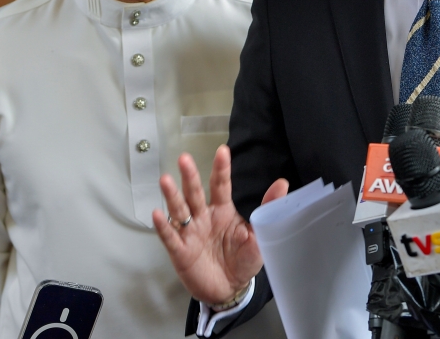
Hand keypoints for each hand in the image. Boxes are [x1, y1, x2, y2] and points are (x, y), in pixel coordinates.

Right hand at [153, 145, 288, 305]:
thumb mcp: (260, 234)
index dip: (221, 169)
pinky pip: (170, 237)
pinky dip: (163, 227)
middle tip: (184, 159)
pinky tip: (156, 214)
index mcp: (223, 211)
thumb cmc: (244, 259)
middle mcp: (204, 218)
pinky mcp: (180, 252)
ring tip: (165, 180)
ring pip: (179, 211)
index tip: (222, 151)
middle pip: (195, 193)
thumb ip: (267, 209)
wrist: (229, 289)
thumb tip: (282, 183)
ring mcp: (190, 233)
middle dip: (190, 176)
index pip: (221, 186)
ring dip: (172, 196)